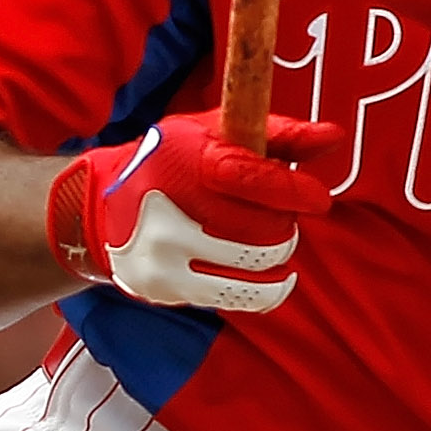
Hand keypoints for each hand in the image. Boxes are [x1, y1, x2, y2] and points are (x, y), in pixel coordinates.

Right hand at [45, 112, 339, 314]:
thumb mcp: (210, 133)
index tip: (317, 199)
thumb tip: (333, 137)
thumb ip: (275, 133)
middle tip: (278, 219)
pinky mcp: (167, 287)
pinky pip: (237, 298)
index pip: (259, 180)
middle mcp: (174, 211)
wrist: (97, 209)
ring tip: (273, 248)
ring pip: (256, 269)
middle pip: (264, 232)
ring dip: (277, 259)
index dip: (297, 192)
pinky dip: (266, 291)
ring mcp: (168, 254)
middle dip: (284, 226)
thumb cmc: (166, 164)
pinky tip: (274, 280)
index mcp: (187, 163)